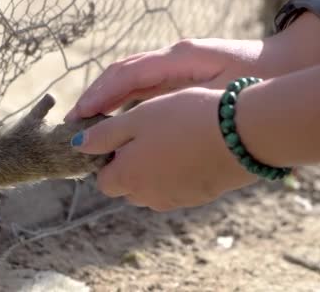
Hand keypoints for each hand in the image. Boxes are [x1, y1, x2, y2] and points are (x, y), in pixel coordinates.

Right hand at [65, 38, 273, 121]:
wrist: (286, 64)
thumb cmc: (256, 78)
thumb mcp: (220, 90)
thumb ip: (182, 99)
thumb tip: (142, 120)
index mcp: (176, 57)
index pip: (127, 75)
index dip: (100, 95)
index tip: (80, 115)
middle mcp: (169, 59)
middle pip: (120, 75)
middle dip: (95, 97)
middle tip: (73, 123)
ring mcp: (172, 66)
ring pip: (128, 81)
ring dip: (105, 100)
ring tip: (85, 123)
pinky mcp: (178, 77)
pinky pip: (142, 88)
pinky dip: (123, 102)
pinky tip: (114, 121)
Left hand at [70, 87, 257, 210]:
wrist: (242, 133)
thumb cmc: (184, 118)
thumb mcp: (137, 118)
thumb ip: (103, 134)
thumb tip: (77, 145)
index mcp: (127, 177)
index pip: (102, 181)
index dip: (106, 159)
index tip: (119, 137)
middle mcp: (147, 196)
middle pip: (126, 187)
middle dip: (128, 166)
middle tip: (145, 135)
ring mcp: (175, 200)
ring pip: (150, 189)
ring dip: (151, 170)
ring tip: (168, 139)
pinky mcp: (199, 197)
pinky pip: (175, 188)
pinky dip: (174, 174)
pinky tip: (189, 149)